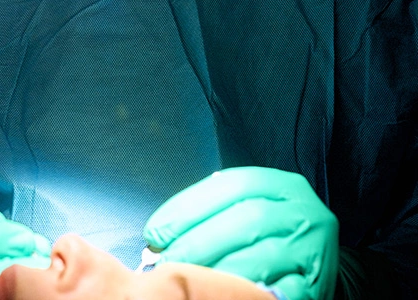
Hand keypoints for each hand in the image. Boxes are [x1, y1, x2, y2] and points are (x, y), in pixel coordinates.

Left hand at [143, 167, 338, 299]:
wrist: (316, 264)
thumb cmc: (268, 234)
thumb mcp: (248, 208)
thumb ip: (211, 213)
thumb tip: (160, 236)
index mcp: (280, 185)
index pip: (231, 186)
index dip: (189, 207)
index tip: (156, 231)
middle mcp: (302, 211)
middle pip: (246, 219)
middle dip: (199, 241)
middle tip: (167, 260)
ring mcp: (313, 248)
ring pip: (262, 257)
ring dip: (219, 271)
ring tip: (190, 280)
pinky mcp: (318, 283)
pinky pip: (282, 291)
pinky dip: (250, 292)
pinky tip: (225, 295)